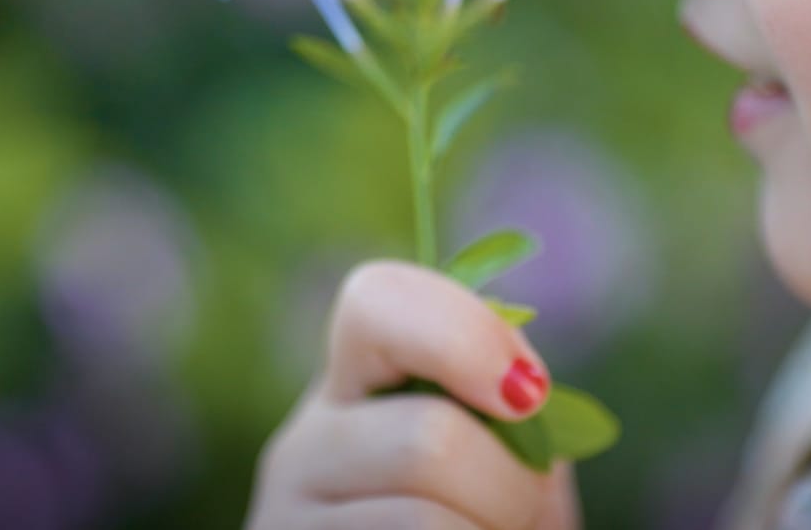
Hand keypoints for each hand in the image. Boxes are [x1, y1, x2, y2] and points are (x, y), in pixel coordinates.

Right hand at [244, 259, 582, 528]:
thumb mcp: (510, 474)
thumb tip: (522, 393)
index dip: (465, 335)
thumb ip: (516, 420)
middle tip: (515, 525)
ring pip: (426, 525)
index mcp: (357, 389)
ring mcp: (281, 526)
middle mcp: (300, 451)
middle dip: (514, 493)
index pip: (377, 302)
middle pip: (428, 439)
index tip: (528, 393)